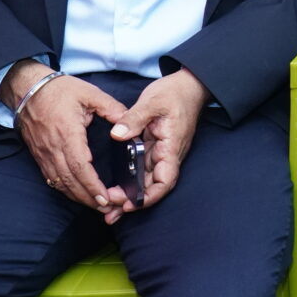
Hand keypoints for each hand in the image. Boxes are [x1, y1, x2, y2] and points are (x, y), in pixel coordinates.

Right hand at [13, 70, 132, 218]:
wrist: (27, 88)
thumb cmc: (60, 90)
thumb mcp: (90, 93)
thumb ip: (112, 109)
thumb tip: (129, 125)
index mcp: (67, 133)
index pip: (79, 166)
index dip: (92, 185)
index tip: (105, 197)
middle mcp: (53, 147)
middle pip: (69, 180)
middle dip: (88, 198)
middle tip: (107, 208)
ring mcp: (44, 153)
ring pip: (59, 182)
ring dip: (77, 196)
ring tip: (96, 206)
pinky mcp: (39, 155)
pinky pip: (51, 178)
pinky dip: (65, 189)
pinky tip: (78, 194)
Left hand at [110, 70, 206, 212]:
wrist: (188, 85)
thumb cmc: (175, 93)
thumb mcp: (153, 102)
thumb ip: (134, 119)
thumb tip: (117, 135)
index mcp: (171, 146)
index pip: (165, 180)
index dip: (150, 196)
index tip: (131, 203)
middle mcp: (167, 154)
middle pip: (152, 186)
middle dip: (133, 202)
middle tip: (108, 212)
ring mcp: (160, 152)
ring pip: (145, 181)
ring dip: (129, 196)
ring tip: (108, 209)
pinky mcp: (153, 148)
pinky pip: (141, 169)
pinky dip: (129, 181)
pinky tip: (116, 188)